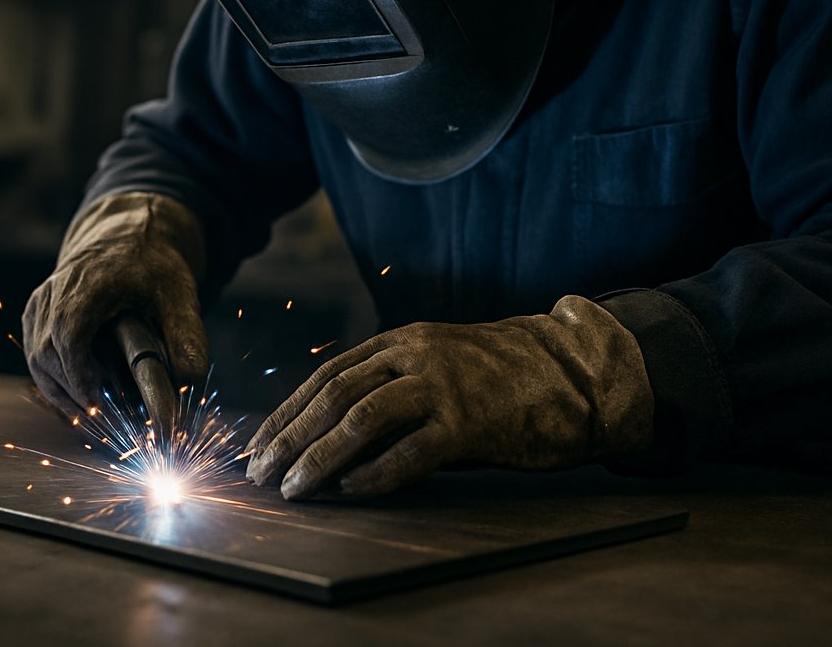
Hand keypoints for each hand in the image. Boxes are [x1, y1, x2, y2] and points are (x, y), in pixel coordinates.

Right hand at [22, 192, 207, 430]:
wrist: (126, 235)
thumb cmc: (153, 265)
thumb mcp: (179, 293)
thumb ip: (188, 333)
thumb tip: (193, 379)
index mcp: (88, 283)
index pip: (70, 334)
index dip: (81, 375)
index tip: (101, 406)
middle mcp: (55, 292)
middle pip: (46, 353)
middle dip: (73, 394)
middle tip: (106, 424)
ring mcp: (40, 303)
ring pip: (37, 359)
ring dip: (62, 394)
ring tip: (96, 419)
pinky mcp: (36, 314)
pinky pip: (36, 356)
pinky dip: (55, 382)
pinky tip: (82, 403)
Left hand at [245, 295, 653, 499]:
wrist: (573, 371)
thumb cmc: (502, 377)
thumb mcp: (439, 364)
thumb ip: (393, 385)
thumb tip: (331, 432)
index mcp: (403, 340)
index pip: (328, 374)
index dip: (288, 411)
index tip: (259, 445)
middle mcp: (416, 353)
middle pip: (335, 394)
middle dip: (291, 436)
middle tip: (261, 471)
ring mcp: (444, 384)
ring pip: (363, 418)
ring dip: (321, 456)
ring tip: (293, 487)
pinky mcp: (472, 420)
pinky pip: (412, 451)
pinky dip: (377, 473)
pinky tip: (352, 491)